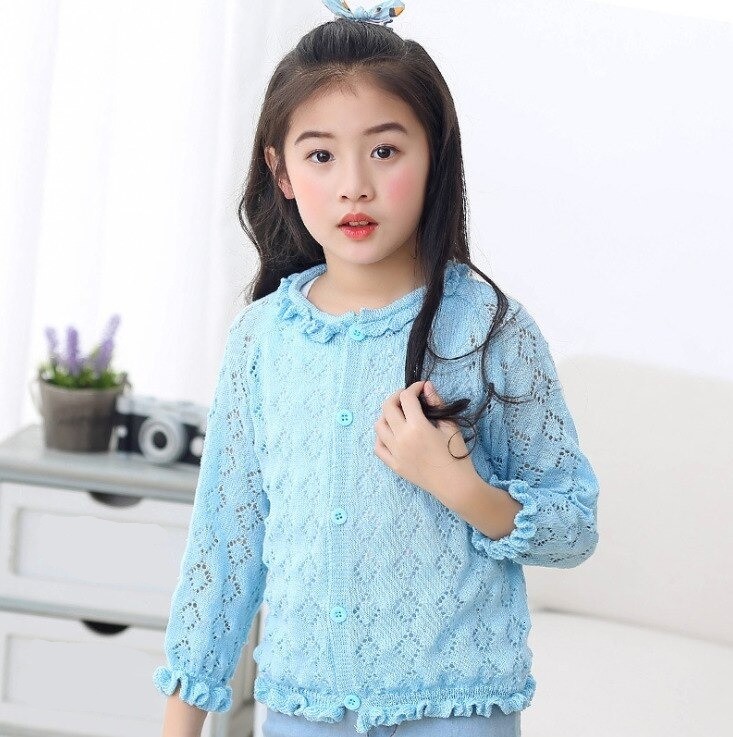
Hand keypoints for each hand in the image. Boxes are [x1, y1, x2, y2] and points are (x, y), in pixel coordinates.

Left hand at [373, 379, 474, 497]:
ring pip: (378, 426)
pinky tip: (391, 434)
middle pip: (387, 407)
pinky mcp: (394, 465)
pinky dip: (381, 437)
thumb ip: (437, 404)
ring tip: (399, 415)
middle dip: (397, 396)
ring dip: (386, 415)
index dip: (414, 387)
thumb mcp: (451, 426)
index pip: (406, 398)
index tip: (421, 387)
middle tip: (408, 396)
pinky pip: (378, 447)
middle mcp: (402, 438)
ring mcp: (395, 452)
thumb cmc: (457, 455)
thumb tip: (427, 386)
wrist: (455, 485)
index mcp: (417, 427)